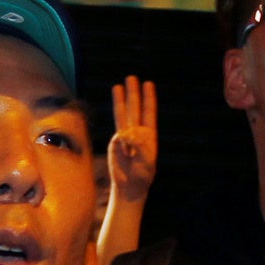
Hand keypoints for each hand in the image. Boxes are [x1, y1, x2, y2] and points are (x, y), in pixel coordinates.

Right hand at [108, 77, 159, 203]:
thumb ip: (139, 145)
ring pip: (122, 114)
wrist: (130, 187)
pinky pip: (118, 137)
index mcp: (149, 135)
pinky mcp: (114, 143)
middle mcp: (137, 133)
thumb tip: (125, 133)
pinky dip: (122, 142)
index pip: (149, 112)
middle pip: (135, 108)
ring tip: (117, 86)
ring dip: (120, 100)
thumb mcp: (147, 161)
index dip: (149, 98)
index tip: (148, 84)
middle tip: (132, 77)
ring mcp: (124, 137)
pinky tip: (126, 153)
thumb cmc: (143, 175)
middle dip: (133, 93)